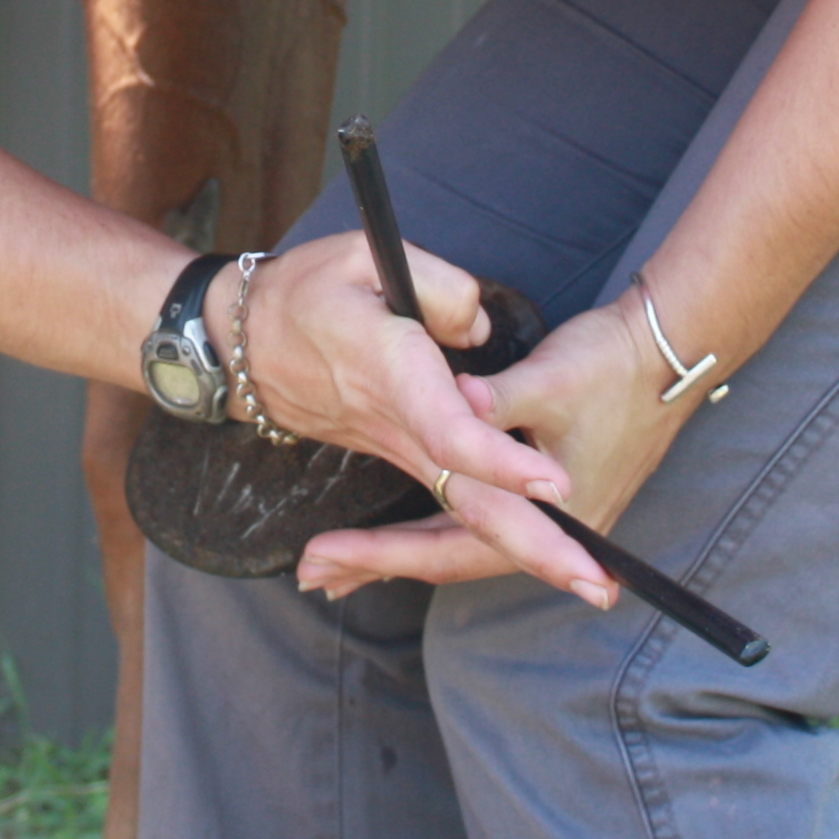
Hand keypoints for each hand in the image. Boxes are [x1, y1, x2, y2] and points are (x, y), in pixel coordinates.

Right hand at [236, 229, 595, 602]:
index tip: (552, 481)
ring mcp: (398, 449)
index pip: (448, 429)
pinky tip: (542, 563)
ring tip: (592, 584)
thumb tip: (479, 333)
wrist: (242, 344)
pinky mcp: (402, 455)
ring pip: (463, 517)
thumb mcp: (364, 254)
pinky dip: (494, 546)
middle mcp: (397, 426)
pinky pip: (449, 513)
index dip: (498, 459)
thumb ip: (439, 288)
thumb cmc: (304, 291)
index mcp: (389, 372)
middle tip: (596, 583)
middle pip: (467, 500)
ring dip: (526, 552)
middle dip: (532, 544)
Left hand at [292, 293, 684, 608]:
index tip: (326, 558)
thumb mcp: (548, 379)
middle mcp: (555, 531)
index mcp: (551, 513)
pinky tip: (400, 535)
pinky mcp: (548, 496)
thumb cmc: (611, 364)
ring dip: (402, 556)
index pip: (452, 551)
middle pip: (451, 561)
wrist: (668, 350)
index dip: (384, 556)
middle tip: (315, 572)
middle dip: (380, 566)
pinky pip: (477, 526)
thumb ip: (493, 401)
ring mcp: (554, 517)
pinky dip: (432, 532)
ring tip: (341, 566)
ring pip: (462, 548)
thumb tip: (449, 408)